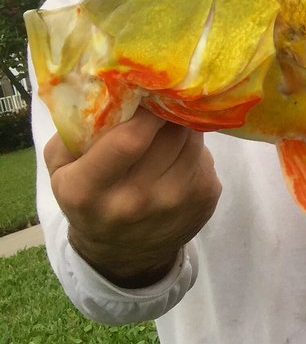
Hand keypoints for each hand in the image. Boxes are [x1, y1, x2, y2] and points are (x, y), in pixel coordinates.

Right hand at [46, 107, 219, 286]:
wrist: (122, 253)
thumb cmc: (88, 199)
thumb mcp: (62, 168)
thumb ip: (77, 130)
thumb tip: (111, 90)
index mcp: (89, 190)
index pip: (129, 139)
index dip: (144, 110)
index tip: (146, 92)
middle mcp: (135, 200)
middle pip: (168, 134)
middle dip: (166, 111)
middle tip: (160, 103)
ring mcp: (175, 203)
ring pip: (192, 140)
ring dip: (181, 128)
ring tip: (166, 131)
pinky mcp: (205, 201)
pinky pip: (206, 156)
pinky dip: (193, 149)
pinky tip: (178, 157)